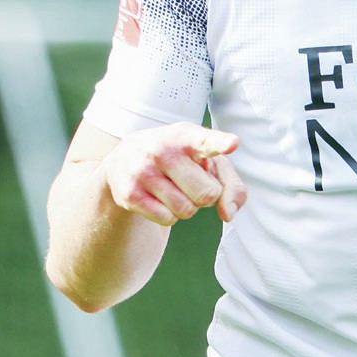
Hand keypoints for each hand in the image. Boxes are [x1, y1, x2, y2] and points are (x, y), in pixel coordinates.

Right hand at [103, 122, 246, 226]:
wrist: (124, 159)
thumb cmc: (179, 159)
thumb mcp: (207, 161)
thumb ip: (231, 184)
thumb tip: (228, 214)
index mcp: (186, 136)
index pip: (205, 140)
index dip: (220, 143)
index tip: (232, 144)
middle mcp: (163, 150)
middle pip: (207, 194)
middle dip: (205, 195)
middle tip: (190, 181)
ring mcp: (143, 171)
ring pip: (186, 210)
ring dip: (187, 206)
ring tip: (173, 187)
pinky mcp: (129, 194)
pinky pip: (167, 220)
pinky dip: (169, 215)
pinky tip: (158, 198)